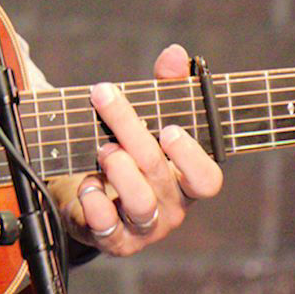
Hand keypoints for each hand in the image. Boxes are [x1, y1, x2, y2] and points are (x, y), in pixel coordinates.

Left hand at [53, 44, 222, 256]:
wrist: (88, 189)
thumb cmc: (131, 149)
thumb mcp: (151, 116)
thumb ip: (167, 86)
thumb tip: (175, 54)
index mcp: (187, 180)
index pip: (207, 180)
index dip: (191, 157)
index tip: (169, 129)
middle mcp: (170, 208)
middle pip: (159, 173)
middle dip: (131, 132)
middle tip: (105, 99)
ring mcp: (141, 228)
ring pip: (140, 205)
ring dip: (118, 170)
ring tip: (101, 147)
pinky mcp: (110, 239)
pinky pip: (105, 228)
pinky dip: (94, 202)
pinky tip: (87, 182)